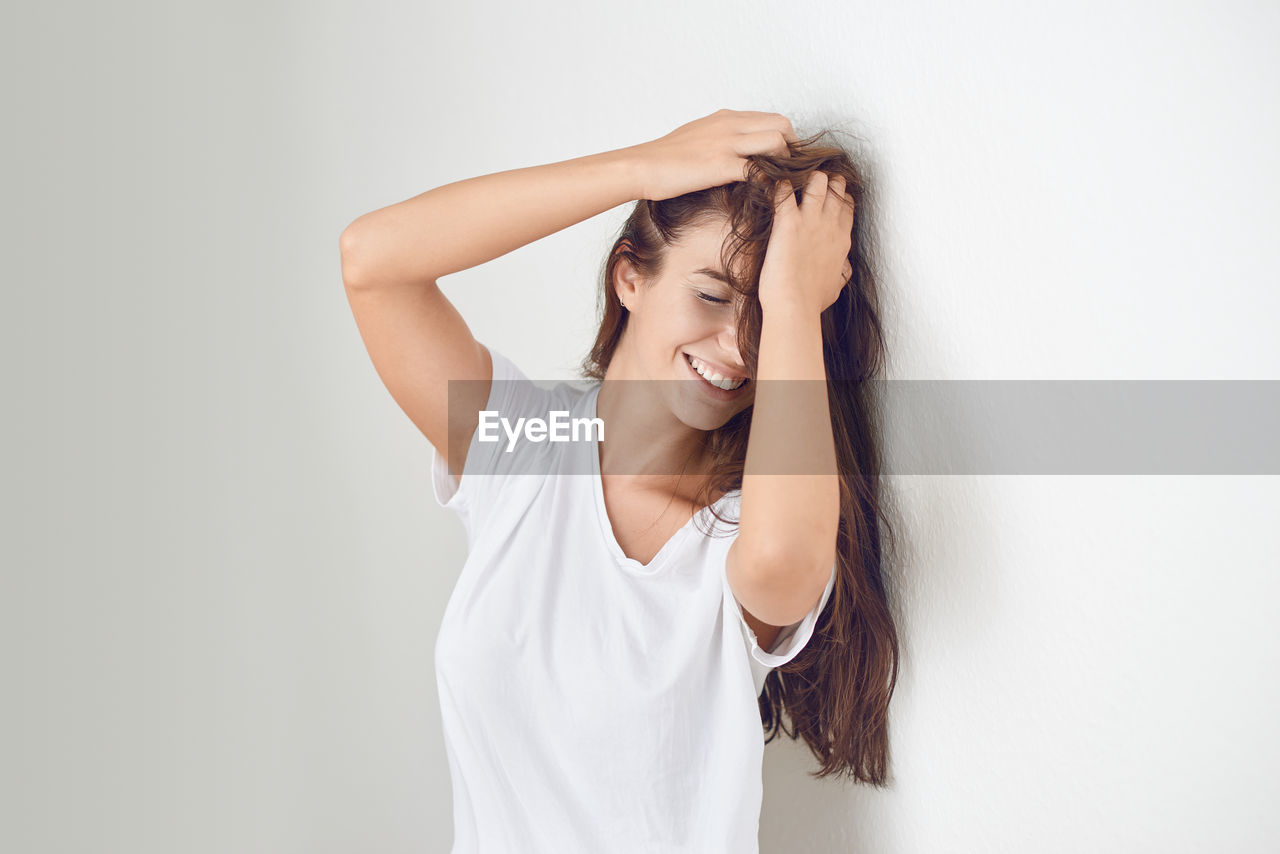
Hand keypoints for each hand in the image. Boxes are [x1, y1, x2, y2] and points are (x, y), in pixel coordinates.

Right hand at [630, 108, 796, 200]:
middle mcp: (730, 124)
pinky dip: (768, 181)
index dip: (783, 138)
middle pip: (781, 124)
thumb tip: (733, 149)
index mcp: (726, 117)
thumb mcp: (697, 136)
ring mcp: (726, 143)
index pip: (771, 117)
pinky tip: (765, 193)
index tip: (782, 159)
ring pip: (776, 141)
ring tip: (778, 182)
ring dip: (784, 162)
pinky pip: (758, 169)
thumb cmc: (664, 157)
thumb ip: (719, 138)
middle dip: (791, 147)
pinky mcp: (720, 165)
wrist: (642, 166)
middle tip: (787, 171)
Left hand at [757, 171, 855, 315]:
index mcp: (842, 241)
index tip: (836, 193)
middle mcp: (830, 226)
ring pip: (817, 182)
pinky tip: (774, 182)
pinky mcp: (788, 221)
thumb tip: (844, 270)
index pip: (847, 208)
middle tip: (819, 177)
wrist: (794, 305)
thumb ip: (841, 273)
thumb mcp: (836, 286)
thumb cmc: (812, 301)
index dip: (842, 197)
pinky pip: (784, 191)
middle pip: (836, 190)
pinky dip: (779, 184)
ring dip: (809, 177)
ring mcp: (810, 221)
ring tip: (798, 174)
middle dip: (829, 181)